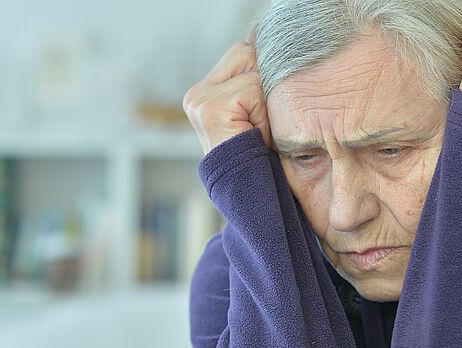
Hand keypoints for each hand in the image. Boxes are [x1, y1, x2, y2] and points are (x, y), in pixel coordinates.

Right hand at [183, 40, 271, 155]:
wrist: (250, 195)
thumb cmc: (258, 156)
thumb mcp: (257, 111)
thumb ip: (256, 78)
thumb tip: (265, 37)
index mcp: (204, 93)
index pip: (243, 53)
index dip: (261, 78)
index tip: (258, 114)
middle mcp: (196, 95)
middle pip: (246, 53)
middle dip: (262, 85)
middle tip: (258, 123)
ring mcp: (198, 101)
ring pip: (252, 71)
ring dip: (264, 101)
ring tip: (256, 130)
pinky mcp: (208, 108)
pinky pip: (253, 89)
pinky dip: (262, 114)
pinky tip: (253, 135)